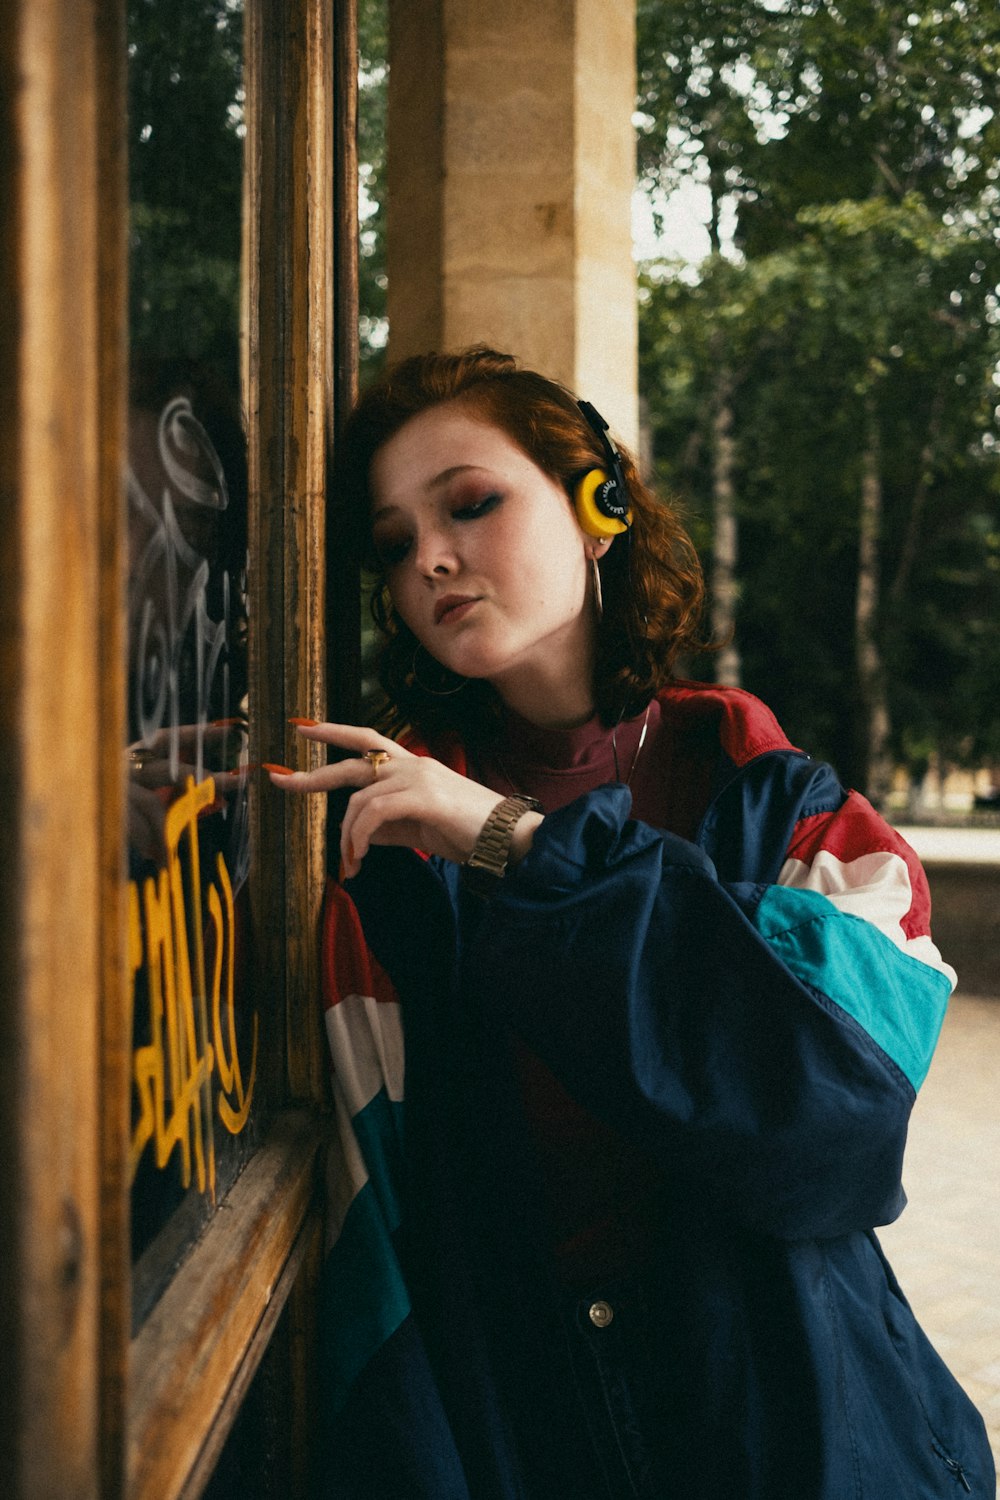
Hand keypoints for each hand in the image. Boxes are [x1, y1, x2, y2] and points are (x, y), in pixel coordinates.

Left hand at [269, 722, 541, 878]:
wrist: (509, 840)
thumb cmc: (469, 834)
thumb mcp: (420, 827)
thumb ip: (389, 824)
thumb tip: (359, 832)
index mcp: (413, 767)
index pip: (367, 743)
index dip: (333, 733)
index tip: (302, 730)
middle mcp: (414, 764)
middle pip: (355, 756)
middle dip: (314, 770)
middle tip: (279, 779)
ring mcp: (419, 776)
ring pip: (360, 799)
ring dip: (347, 836)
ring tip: (351, 864)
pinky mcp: (424, 796)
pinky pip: (374, 813)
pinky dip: (359, 838)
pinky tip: (361, 857)